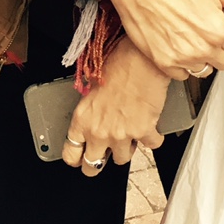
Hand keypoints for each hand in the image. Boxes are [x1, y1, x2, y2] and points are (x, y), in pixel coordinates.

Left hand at [62, 35, 168, 176]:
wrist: (142, 57)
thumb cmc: (119, 63)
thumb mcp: (94, 87)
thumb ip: (91, 110)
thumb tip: (96, 119)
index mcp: (82, 119)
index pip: (70, 154)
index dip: (77, 159)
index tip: (81, 158)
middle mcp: (98, 131)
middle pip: (92, 167)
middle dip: (98, 164)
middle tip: (105, 155)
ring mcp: (121, 135)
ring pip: (121, 160)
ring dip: (127, 149)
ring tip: (130, 135)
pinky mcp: (144, 131)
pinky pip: (151, 146)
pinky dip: (153, 139)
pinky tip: (152, 129)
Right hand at [106, 0, 223, 78]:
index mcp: (217, 30)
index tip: (222, 21)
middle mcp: (201, 49)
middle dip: (222, 46)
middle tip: (209, 30)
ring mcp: (181, 59)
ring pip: (205, 70)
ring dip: (205, 57)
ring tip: (194, 38)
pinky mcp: (163, 63)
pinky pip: (183, 75)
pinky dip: (184, 64)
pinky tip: (178, 45)